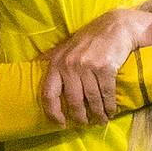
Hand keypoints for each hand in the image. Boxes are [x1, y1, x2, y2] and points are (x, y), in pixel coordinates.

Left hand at [43, 6, 151, 125]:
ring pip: (91, 99)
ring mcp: (87, 66)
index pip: (49, 94)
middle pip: (73, 101)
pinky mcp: (104, 67)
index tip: (61, 123)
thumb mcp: (66, 46)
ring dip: (97, 113)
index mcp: (57, 63)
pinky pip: (106, 93)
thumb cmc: (89, 39)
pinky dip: (109, 105)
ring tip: (100, 120)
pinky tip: (111, 111)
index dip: (53, 112)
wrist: (114, 26)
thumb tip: (36, 63)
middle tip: (84, 124)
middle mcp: (69, 65)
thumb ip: (53, 57)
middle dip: (79, 116)